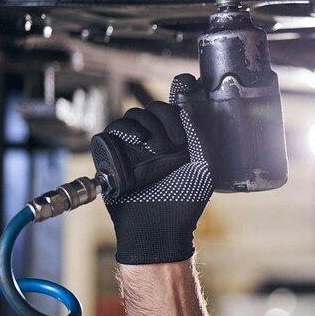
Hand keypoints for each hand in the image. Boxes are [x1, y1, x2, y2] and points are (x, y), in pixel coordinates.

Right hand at [91, 77, 212, 263]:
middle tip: (174, 143)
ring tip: (157, 150)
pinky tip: (138, 143)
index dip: (179, 92)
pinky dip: (123, 131)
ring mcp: (132, 148)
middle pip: (153, 107)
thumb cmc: (185, 200)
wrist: (160, 226)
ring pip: (132, 115)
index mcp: (177, 140)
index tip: (185, 89)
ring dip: (146, 126)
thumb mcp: (204, 165)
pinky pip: (110, 131)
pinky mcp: (112, 156)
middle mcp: (154, 141)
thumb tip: (196, 104)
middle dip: (164, 118)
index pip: (174, 106)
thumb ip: (202, 135)